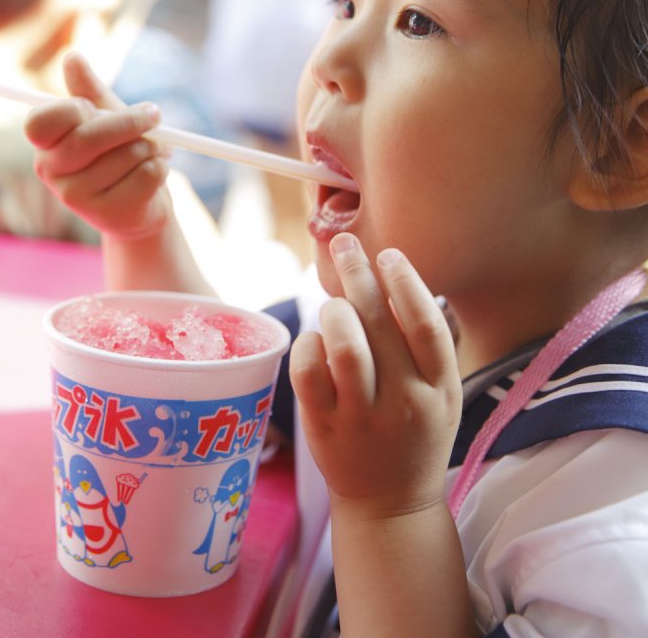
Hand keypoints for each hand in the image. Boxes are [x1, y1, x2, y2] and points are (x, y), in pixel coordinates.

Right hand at [24, 52, 172, 240]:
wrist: (141, 204)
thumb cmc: (119, 152)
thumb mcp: (106, 116)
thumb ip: (89, 90)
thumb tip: (72, 57)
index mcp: (44, 143)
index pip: (41, 122)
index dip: (74, 110)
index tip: (96, 107)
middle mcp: (51, 172)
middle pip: (88, 138)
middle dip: (129, 121)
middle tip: (155, 114)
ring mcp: (76, 198)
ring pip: (125, 155)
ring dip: (151, 146)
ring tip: (153, 151)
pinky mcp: (107, 215)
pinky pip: (146, 175)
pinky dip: (161, 167)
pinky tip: (155, 172)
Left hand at [290, 233, 461, 515]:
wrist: (391, 505)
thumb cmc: (414, 433)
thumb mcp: (440, 394)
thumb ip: (425, 345)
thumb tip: (396, 276)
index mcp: (440, 389)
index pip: (427, 325)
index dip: (406, 283)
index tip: (389, 255)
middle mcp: (404, 403)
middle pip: (379, 324)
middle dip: (358, 274)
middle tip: (344, 243)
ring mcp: (362, 419)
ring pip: (344, 346)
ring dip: (334, 310)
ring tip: (333, 300)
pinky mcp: (324, 429)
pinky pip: (308, 373)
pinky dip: (307, 344)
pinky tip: (314, 339)